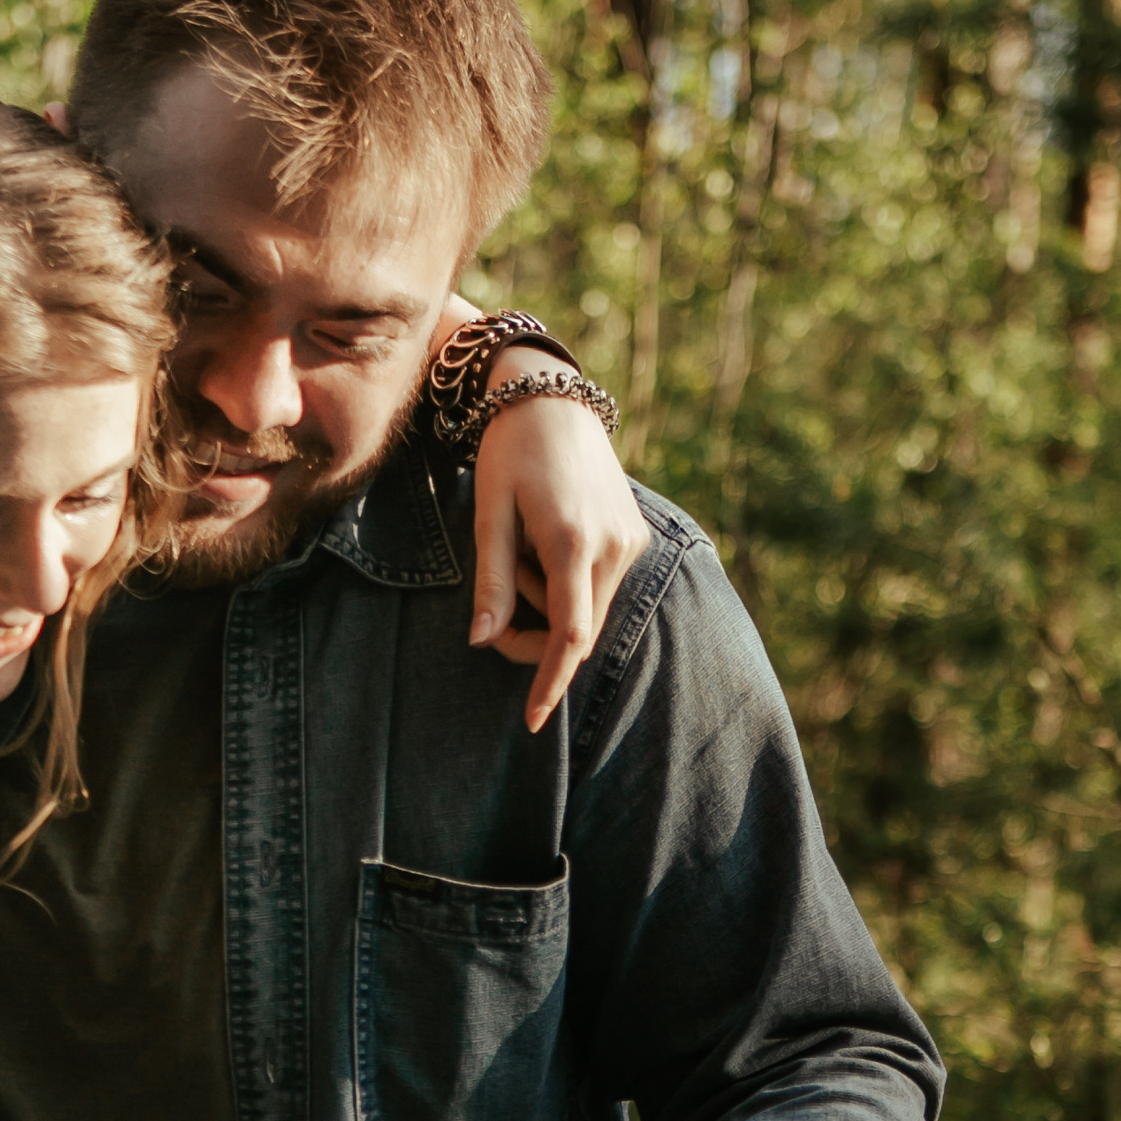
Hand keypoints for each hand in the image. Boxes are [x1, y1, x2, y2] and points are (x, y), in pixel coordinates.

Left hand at [467, 379, 644, 735]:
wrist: (553, 399)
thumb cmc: (509, 451)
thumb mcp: (488, 513)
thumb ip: (491, 581)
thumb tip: (483, 641)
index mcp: (573, 541)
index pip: (568, 636)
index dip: (549, 682)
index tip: (533, 720)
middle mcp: (613, 546)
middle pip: (579, 631)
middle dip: (536, 638)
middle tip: (495, 613)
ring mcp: (631, 542)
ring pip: (590, 611)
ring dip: (551, 606)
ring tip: (522, 553)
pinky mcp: (636, 536)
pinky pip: (601, 587)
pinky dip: (568, 585)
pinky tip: (546, 542)